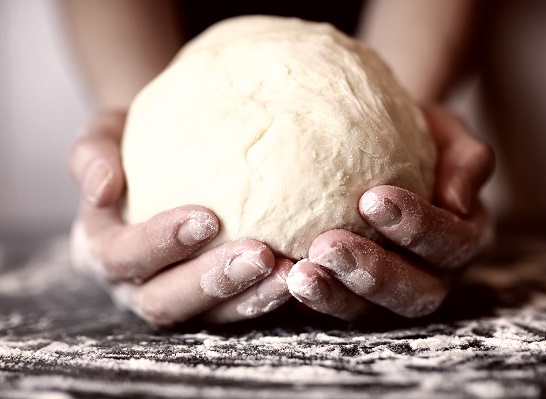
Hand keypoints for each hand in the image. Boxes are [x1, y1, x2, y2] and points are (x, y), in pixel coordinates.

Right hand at [68, 110, 292, 326]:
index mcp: (100, 247)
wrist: (165, 155)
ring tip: (289, 272)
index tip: (207, 217)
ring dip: (249, 297)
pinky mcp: (211, 302)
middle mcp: (132, 284)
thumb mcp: (105, 133)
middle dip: (211, 281)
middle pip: (163, 300)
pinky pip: (237, 310)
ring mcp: (174, 297)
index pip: (121, 255)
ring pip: (207, 316)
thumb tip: (103, 186)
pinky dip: (267, 296)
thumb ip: (93, 153)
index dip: (159, 243)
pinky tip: (298, 273)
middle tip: (259, 253)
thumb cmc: (133, 143)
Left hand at [287, 105, 494, 320]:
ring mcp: (392, 293)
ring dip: (336, 294)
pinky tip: (282, 274)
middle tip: (328, 245)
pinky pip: (335, 307)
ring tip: (299, 273)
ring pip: (372, 311)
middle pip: (418, 293)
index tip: (372, 197)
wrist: (380, 144)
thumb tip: (458, 200)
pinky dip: (311, 297)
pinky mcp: (354, 298)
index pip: (453, 242)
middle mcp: (435, 274)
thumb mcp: (446, 132)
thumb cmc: (416, 136)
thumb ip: (465, 159)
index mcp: (463, 237)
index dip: (419, 227)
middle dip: (374, 273)